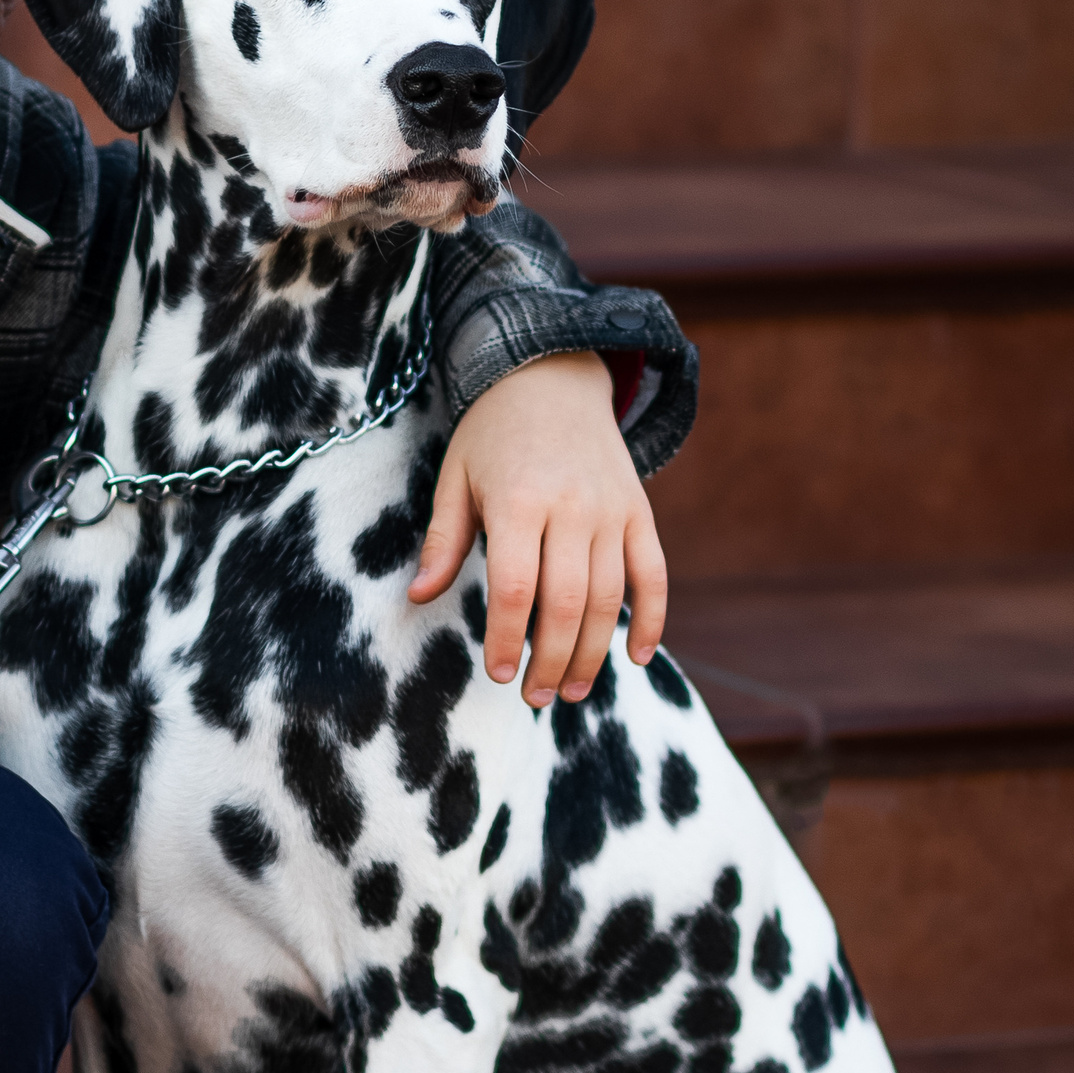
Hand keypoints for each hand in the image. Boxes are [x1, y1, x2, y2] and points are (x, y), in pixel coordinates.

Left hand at [409, 350, 665, 708]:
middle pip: (567, 601)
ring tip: (571, 690)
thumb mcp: (456, 476)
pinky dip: (653, 619)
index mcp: (518, 500)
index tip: (498, 673)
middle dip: (551, 659)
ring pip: (610, 597)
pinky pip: (654, 574)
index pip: (516, 586)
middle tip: (536, 697)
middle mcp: (571, 508)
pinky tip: (638, 657)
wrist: (552, 375)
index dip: (507, 636)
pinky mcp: (640, 512)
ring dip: (593, 652)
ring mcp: (612, 511)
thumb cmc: (492, 433)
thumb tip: (418, 596)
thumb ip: (443, 539)